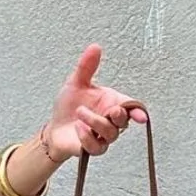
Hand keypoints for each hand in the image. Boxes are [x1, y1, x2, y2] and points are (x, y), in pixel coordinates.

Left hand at [43, 45, 147, 160]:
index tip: (141, 116)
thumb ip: (86, 67)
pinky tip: (78, 128)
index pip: (131, 107)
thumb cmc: (69, 106)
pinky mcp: (92, 149)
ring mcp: (103, 136)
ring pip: (110, 133)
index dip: (138, 112)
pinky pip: (96, 147)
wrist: (54, 127)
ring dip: (95, 122)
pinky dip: (87, 137)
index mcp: (112, 103)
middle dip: (119, 116)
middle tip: (111, 110)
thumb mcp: (76, 83)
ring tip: (79, 113)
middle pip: (123, 121)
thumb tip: (95, 47)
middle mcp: (111, 121)